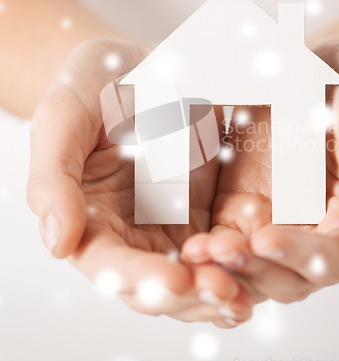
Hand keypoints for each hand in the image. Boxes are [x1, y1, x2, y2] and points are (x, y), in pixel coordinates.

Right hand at [27, 38, 251, 326]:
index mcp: (91, 220)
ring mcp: (173, 224)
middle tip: (223, 290)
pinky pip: (225, 245)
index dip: (139, 276)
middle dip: (190, 293)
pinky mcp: (207, 210)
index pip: (109, 265)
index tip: (173, 279)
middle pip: (158, 284)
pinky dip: (241, 261)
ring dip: (220, 288)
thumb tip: (58, 244)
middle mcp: (133, 233)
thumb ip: (53, 179)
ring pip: (195, 275)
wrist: (134, 67)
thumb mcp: (64, 119)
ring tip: (245, 292)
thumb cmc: (91, 88)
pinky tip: (263, 262)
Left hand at [182, 40, 338, 303]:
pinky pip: (227, 236)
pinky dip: (210, 246)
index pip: (336, 259)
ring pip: (254, 264)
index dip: (302, 256)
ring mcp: (281, 222)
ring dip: (226, 265)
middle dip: (255, 268)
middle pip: (289, 274)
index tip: (266, 238)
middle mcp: (321, 233)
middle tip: (221, 250)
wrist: (328, 65)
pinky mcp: (246, 208)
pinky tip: (189, 241)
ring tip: (197, 251)